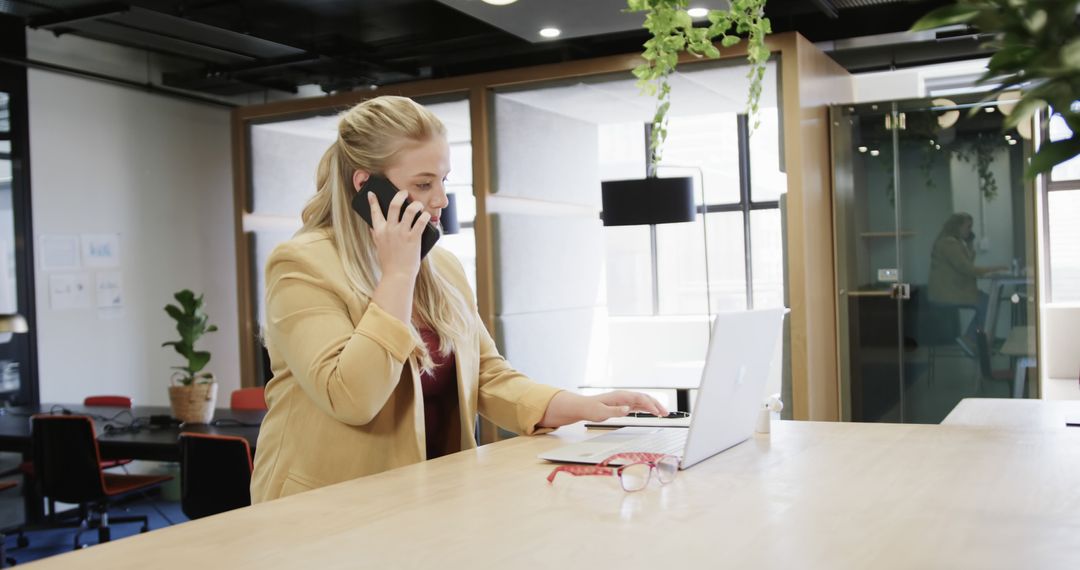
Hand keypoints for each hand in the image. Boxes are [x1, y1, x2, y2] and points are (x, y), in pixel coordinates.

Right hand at [368, 190, 430, 280]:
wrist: (397, 276)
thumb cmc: (389, 264)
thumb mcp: (379, 248)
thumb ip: (376, 236)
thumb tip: (373, 228)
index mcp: (379, 232)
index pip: (374, 213)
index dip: (373, 201)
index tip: (372, 193)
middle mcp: (390, 230)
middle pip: (394, 205)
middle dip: (400, 195)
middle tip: (404, 193)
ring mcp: (401, 233)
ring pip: (409, 210)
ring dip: (416, 204)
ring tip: (419, 204)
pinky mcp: (413, 238)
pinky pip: (421, 221)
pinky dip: (425, 215)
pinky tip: (427, 215)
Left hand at [537, 390, 668, 427]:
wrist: (583, 407)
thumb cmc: (590, 409)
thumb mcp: (601, 412)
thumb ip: (615, 411)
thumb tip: (627, 409)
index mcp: (620, 396)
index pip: (640, 399)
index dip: (650, 405)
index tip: (657, 413)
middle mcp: (624, 396)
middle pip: (645, 398)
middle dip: (656, 405)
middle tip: (666, 413)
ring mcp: (625, 400)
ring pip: (644, 401)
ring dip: (654, 406)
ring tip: (664, 414)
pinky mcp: (624, 405)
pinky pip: (639, 405)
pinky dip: (648, 408)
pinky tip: (653, 412)